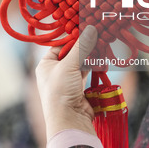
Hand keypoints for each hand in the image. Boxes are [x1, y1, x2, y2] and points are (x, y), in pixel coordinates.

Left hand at [35, 25, 97, 140]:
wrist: (69, 119)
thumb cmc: (60, 91)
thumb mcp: (68, 65)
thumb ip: (81, 47)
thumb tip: (91, 29)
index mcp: (46, 64)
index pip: (60, 45)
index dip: (72, 38)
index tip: (85, 29)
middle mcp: (56, 71)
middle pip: (72, 53)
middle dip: (85, 47)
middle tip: (97, 37)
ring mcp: (68, 79)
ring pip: (81, 62)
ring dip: (91, 56)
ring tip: (102, 47)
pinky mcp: (79, 86)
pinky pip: (87, 71)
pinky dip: (94, 66)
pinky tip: (102, 61)